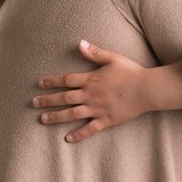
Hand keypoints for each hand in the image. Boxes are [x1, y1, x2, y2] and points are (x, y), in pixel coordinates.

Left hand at [33, 40, 151, 142]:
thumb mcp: (112, 58)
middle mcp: (91, 95)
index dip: (52, 81)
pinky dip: (78, 134)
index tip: (40, 83)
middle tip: (34, 103)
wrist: (147, 89)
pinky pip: (89, 129)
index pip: (67, 80)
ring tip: (43, 119)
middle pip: (65, 98)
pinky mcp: (106, 120)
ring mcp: (97, 109)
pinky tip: (67, 138)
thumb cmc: (131, 72)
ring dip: (56, 117)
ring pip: (72, 114)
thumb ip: (95, 52)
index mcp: (91, 80)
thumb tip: (80, 43)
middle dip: (48, 100)